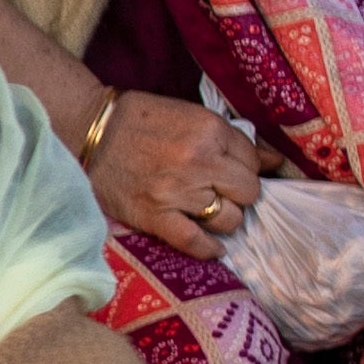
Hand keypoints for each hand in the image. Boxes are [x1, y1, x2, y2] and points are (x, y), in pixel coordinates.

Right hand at [84, 87, 262, 262]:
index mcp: (210, 131)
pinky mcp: (154, 216)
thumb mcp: (192, 115)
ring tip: (209, 212)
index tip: (231, 171)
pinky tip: (214, 247)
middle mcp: (199, 162)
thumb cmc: (141, 120)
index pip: (253, 161)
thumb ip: (232, 139)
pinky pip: (194, 242)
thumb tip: (274, 161)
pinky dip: (209, 248)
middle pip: (248, 193)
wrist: (89, 131)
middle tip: (221, 191)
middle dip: (239, 193)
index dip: (244, 168)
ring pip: (228, 220)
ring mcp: (177, 192)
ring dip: (223, 217)